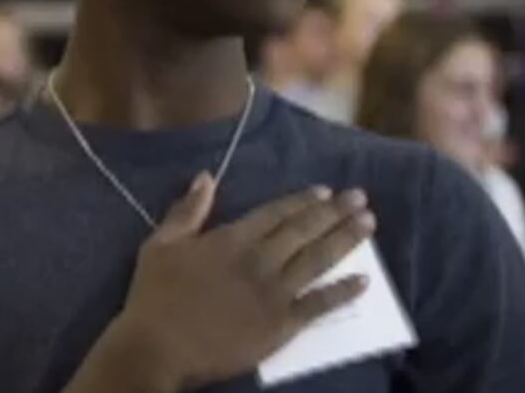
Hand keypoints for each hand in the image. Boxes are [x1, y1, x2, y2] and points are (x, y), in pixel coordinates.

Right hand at [69, 174, 374, 392]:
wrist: (160, 348)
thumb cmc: (156, 296)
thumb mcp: (161, 244)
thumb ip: (187, 210)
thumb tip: (206, 177)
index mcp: (231, 239)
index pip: (275, 213)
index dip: (302, 201)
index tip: (325, 191)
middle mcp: (259, 260)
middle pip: (303, 231)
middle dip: (334, 212)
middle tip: (360, 198)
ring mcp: (274, 293)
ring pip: (317, 261)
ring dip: (345, 240)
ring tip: (368, 224)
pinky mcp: (282, 325)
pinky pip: (319, 305)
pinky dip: (342, 292)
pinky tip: (363, 281)